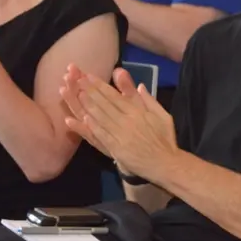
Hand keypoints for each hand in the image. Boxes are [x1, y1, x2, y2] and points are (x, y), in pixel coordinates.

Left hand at [64, 68, 179, 182]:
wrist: (165, 163)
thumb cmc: (165, 139)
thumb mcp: (163, 115)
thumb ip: (150, 100)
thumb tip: (139, 85)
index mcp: (138, 112)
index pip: (115, 96)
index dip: (101, 86)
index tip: (88, 76)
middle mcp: (127, 121)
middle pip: (105, 104)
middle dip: (90, 91)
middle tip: (76, 79)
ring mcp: (120, 135)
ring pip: (101, 117)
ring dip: (87, 105)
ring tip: (76, 94)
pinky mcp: (116, 148)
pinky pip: (101, 134)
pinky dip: (91, 126)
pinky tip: (82, 118)